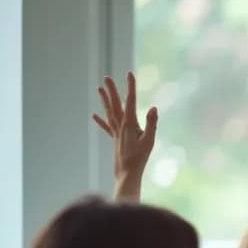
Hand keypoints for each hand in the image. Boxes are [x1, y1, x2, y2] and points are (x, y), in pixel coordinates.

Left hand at [92, 72, 157, 200]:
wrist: (127, 173)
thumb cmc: (140, 158)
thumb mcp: (149, 140)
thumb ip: (151, 124)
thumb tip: (153, 108)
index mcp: (129, 123)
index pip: (130, 101)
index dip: (130, 87)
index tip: (129, 74)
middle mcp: (120, 125)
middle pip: (115, 104)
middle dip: (112, 90)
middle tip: (107, 77)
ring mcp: (116, 132)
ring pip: (109, 112)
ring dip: (105, 100)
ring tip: (99, 89)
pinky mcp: (115, 139)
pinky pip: (107, 126)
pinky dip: (100, 120)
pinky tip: (94, 115)